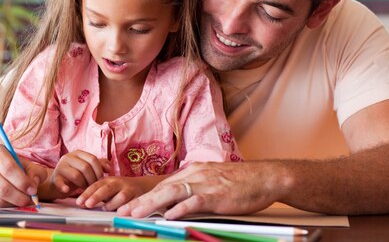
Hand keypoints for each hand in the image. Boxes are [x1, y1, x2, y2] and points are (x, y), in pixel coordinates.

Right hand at [0, 143, 46, 210]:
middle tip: (30, 201)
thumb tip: (34, 183)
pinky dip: (1, 208)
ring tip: (20, 202)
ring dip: (12, 204)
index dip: (23, 182)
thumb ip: (35, 171)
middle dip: (20, 197)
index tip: (33, 190)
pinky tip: (7, 202)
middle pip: (2, 188)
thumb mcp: (23, 164)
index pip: (9, 168)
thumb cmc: (8, 167)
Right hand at [47, 150, 110, 197]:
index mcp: (78, 153)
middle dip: (92, 179)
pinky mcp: (55, 178)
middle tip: (94, 186)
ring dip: (84, 184)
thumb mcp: (87, 168)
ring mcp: (61, 167)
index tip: (101, 179)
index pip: (92, 158)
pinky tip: (67, 190)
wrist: (58, 183)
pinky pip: (60, 182)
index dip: (99, 170)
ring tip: (86, 189)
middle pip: (85, 167)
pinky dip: (64, 187)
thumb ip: (99, 165)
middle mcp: (68, 157)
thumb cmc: (76, 174)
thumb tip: (109, 168)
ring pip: (76, 175)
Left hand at [76, 176, 153, 210]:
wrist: (142, 185)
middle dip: (96, 197)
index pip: (95, 185)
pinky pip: (131, 204)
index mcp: (108, 180)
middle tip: (87, 204)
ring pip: (120, 197)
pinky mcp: (138, 196)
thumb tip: (81, 203)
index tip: (79, 202)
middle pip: (106, 189)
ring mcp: (128, 189)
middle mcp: (118, 183)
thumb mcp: (108, 188)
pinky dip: (125, 209)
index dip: (87, 193)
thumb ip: (96, 194)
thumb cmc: (120, 189)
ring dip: (112, 205)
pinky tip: (120, 212)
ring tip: (106, 208)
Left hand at [117, 161, 282, 218]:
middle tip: (122, 212)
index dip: (145, 196)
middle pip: (162, 188)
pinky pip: (194, 201)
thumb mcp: (214, 181)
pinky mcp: (217, 195)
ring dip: (151, 205)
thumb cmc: (243, 182)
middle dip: (140, 201)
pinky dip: (180, 208)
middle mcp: (196, 174)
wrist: (266, 177)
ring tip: (135, 214)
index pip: (164, 184)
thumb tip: (179, 202)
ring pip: (171, 193)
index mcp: (194, 171)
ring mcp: (205, 183)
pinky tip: (169, 216)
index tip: (130, 205)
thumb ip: (197, 189)